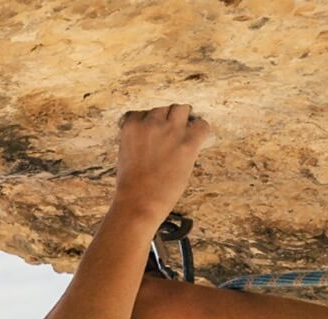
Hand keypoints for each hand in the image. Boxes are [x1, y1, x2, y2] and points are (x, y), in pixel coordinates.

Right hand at [110, 104, 213, 219]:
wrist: (139, 202)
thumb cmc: (130, 184)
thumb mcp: (125, 155)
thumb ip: (138, 139)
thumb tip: (153, 135)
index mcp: (131, 126)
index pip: (143, 111)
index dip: (149, 121)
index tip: (152, 131)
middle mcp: (150, 123)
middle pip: (164, 107)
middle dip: (167, 118)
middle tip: (169, 133)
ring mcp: (170, 131)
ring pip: (182, 109)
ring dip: (183, 119)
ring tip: (183, 134)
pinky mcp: (187, 143)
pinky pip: (202, 125)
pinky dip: (201, 130)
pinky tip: (196, 140)